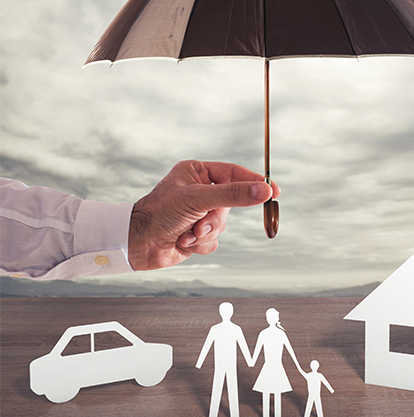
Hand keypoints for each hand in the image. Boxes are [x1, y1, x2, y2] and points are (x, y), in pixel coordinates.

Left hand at [127, 160, 279, 270]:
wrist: (137, 244)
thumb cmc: (160, 213)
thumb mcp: (199, 198)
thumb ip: (233, 195)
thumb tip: (264, 191)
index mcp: (197, 172)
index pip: (234, 173)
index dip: (254, 182)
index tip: (274, 191)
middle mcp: (200, 191)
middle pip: (231, 203)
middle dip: (215, 218)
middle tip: (201, 223)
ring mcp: (199, 213)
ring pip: (222, 224)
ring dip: (206, 233)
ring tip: (186, 233)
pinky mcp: (196, 233)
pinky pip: (214, 240)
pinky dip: (200, 244)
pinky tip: (182, 241)